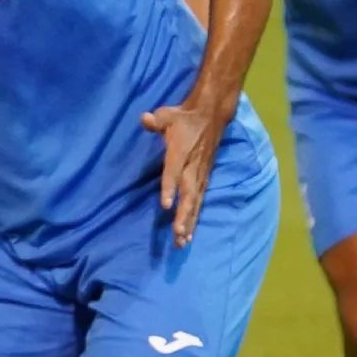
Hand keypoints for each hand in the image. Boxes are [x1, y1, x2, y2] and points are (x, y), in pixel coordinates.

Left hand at [141, 98, 229, 247]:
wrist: (211, 116)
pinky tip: (189, 236)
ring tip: (182, 241)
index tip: (165, 205)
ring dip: (189, 222)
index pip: (174, 172)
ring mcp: (200, 176)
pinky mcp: (203, 181)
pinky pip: (199, 202)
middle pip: (188, 194)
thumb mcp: (169, 114)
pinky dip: (195, 219)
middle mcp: (192, 168)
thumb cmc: (184, 118)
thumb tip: (144, 118)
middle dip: (183, 214)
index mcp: (181, 152)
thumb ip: (157, 120)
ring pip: (195, 203)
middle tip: (177, 233)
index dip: (170, 187)